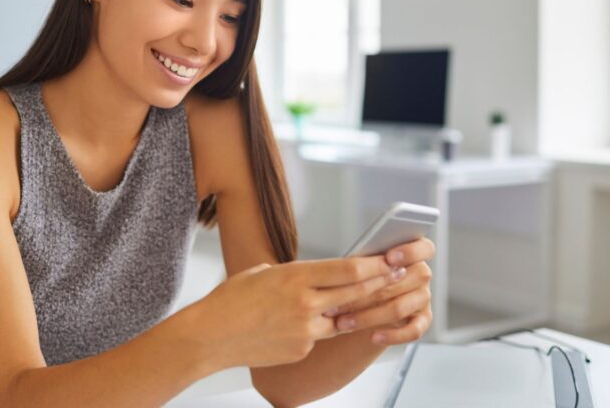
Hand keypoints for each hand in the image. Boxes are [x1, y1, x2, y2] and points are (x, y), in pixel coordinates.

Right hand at [192, 255, 408, 368]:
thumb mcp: (263, 273)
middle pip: (355, 293)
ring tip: (367, 301)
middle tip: (398, 277)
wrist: (211, 336)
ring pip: (343, 318)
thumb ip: (294, 275)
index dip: (374, 266)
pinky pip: (320, 337)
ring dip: (355, 310)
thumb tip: (314, 276)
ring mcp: (305, 330)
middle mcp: (305, 303)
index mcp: (295, 276)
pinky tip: (304, 324)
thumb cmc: (231, 300)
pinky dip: (319, 329)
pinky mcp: (301, 349)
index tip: (390, 260)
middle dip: (380, 284)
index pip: (348, 270)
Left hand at [324, 237, 434, 346]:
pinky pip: (413, 330)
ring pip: (400, 307)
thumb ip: (364, 260)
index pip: (424, 248)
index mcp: (412, 252)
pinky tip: (374, 337)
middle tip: (338, 299)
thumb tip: (349, 262)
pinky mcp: (423, 320)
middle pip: (402, 281)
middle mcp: (421, 273)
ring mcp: (423, 297)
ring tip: (343, 322)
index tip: (388, 258)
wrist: (360, 306)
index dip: (410, 252)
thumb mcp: (359, 265)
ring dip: (368, 317)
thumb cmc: (358, 278)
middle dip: (366, 292)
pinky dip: (392, 335)